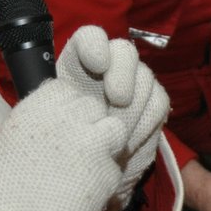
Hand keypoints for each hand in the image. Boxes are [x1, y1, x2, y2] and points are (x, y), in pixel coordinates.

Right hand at [0, 80, 126, 210]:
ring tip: (86, 165)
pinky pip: (115, 165)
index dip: (65, 108)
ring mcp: (92, 144)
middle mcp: (68, 118)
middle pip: (92, 106)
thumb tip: (41, 127)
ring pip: (114, 129)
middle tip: (74, 148)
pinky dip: (105, 176)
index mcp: (37, 107)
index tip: (59, 124)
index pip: (65, 90)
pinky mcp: (108, 173)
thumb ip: (29, 127)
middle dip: (86, 124)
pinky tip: (86, 190)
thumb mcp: (2, 145)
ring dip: (104, 143)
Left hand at [57, 26, 169, 210]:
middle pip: (124, 51)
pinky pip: (158, 102)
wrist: (88, 172)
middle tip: (117, 100)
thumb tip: (62, 93)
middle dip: (123, 74)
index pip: (90, 38)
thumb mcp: (52, 122)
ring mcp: (133, 85)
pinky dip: (145, 123)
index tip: (97, 63)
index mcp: (78, 65)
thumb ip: (56, 103)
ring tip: (116, 134)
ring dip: (132, 108)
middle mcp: (108, 69)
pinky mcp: (152, 105)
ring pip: (144, 77)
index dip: (96, 44)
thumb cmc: (65, 143)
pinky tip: (129, 142)